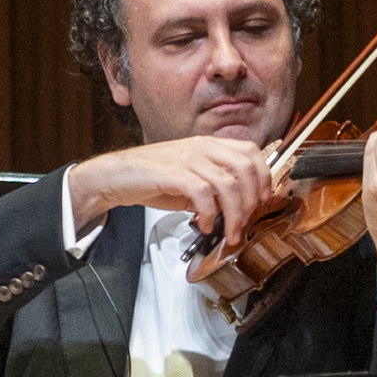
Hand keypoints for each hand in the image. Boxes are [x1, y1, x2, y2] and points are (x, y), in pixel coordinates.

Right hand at [71, 135, 276, 255]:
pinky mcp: (173, 173)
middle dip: (252, 199)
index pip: (250, 152)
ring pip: (228, 185)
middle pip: (246, 168)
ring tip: (228, 231)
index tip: (262, 199)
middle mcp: (201, 148)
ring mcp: (187, 159)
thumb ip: (213, 187)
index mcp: (208, 145)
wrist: (114, 177)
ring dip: (234, 214)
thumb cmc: (149, 178)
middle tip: (246, 220)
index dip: (263, 176)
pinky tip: (204, 224)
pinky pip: (204, 194)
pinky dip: (209, 213)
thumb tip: (234, 206)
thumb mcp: (188, 178)